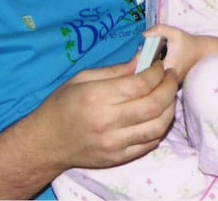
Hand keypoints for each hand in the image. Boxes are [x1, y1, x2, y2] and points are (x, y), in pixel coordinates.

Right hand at [34, 58, 177, 169]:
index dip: (157, 72)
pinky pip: (150, 143)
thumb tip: (144, 59)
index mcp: (97, 97)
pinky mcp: (119, 158)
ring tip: (168, 95)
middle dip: (169, 87)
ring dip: (169, 108)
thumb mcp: (82, 78)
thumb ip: (116, 70)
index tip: (160, 65)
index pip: (140, 84)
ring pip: (158, 126)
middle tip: (171, 76)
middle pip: (154, 104)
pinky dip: (160, 127)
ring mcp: (115, 143)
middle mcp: (108, 122)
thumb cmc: (61, 105)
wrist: (46, 143)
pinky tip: (157, 115)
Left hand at [144, 24, 198, 81]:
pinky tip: (161, 63)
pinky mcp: (175, 85)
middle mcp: (169, 80)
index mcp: (166, 69)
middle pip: (148, 75)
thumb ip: (159, 29)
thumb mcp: (175, 33)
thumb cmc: (190, 43)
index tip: (142, 51)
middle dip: (144, 64)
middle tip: (146, 53)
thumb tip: (144, 34)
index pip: (145, 69)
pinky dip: (158, 73)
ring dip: (151, 69)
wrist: (205, 52)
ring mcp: (172, 84)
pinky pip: (162, 80)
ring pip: (155, 79)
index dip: (141, 59)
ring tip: (154, 57)